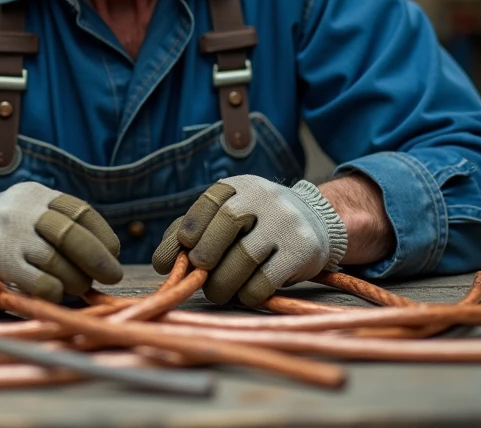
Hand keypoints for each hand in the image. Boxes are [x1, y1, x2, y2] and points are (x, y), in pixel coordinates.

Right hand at [0, 181, 121, 301]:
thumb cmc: (4, 234)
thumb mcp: (29, 214)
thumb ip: (61, 225)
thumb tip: (108, 254)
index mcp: (34, 194)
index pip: (78, 211)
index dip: (102, 234)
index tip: (114, 252)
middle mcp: (20, 210)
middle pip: (71, 234)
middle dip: (98, 259)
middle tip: (113, 275)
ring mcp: (6, 235)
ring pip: (58, 261)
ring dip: (77, 280)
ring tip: (78, 285)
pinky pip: (41, 283)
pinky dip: (56, 292)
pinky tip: (56, 292)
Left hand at [152, 175, 347, 306]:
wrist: (316, 224)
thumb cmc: (257, 225)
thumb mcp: (229, 216)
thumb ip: (193, 232)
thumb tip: (163, 260)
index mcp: (242, 186)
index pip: (212, 200)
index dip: (191, 225)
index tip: (185, 247)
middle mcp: (266, 198)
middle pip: (227, 223)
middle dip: (205, 255)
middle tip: (199, 275)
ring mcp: (287, 223)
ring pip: (244, 257)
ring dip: (222, 283)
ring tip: (217, 292)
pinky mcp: (302, 251)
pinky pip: (265, 280)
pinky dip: (247, 293)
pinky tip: (245, 292)